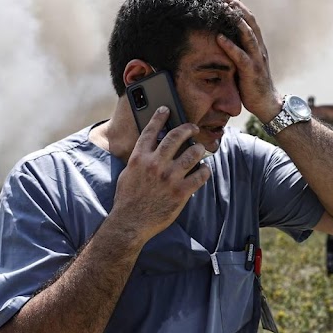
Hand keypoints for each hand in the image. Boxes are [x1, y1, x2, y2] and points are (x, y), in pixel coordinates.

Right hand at [112, 107, 211, 241]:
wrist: (130, 223)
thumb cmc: (127, 199)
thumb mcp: (128, 174)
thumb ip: (139, 160)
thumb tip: (150, 149)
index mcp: (139, 158)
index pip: (150, 131)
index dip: (159, 117)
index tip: (166, 109)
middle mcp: (155, 164)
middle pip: (175, 136)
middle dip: (187, 128)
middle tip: (193, 128)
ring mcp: (169, 178)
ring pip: (192, 154)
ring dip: (199, 150)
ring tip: (199, 150)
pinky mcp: (181, 192)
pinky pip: (200, 175)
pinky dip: (204, 171)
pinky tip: (204, 170)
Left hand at [215, 0, 282, 120]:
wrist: (268, 104)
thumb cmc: (253, 85)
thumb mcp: (245, 65)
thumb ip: (238, 52)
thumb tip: (222, 42)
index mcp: (257, 46)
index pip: (250, 22)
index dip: (239, 8)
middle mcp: (259, 49)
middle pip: (250, 22)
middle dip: (237, 8)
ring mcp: (257, 59)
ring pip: (248, 35)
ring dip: (236, 21)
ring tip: (224, 9)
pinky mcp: (252, 71)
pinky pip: (240, 56)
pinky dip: (230, 46)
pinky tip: (219, 38)